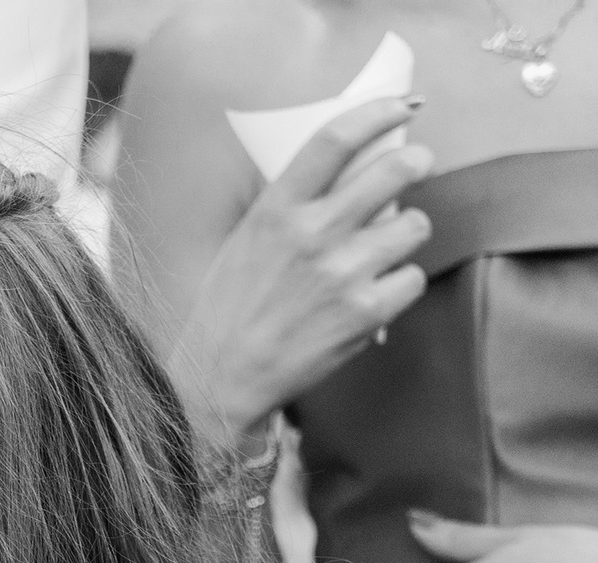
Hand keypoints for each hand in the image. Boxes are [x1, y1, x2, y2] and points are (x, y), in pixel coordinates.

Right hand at [174, 96, 431, 449]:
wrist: (222, 378)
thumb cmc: (230, 309)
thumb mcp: (245, 242)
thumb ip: (291, 205)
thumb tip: (347, 170)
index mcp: (276, 210)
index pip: (336, 139)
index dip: (379, 113)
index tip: (402, 106)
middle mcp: (312, 234)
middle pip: (396, 169)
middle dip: (417, 161)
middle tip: (417, 165)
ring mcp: (343, 273)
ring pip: (414, 225)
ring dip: (406, 232)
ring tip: (382, 249)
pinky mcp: (365, 313)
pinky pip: (412, 279)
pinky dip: (399, 286)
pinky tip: (372, 295)